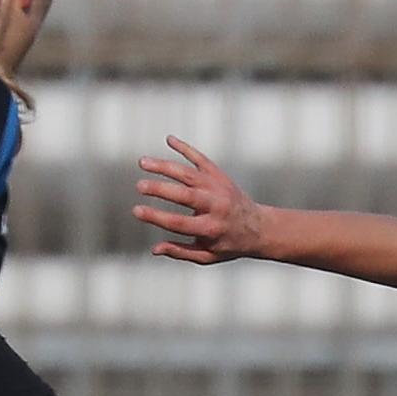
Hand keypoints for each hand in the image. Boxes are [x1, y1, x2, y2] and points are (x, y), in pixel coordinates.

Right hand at [133, 137, 264, 264]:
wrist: (259, 227)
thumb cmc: (229, 244)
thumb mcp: (207, 256)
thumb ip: (181, 252)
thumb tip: (155, 250)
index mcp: (210, 228)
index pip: (179, 222)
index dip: (156, 217)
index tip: (136, 211)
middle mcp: (215, 206)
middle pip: (184, 195)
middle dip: (161, 189)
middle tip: (139, 186)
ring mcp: (218, 188)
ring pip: (189, 174)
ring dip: (165, 166)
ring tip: (143, 162)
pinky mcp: (219, 176)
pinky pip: (201, 159)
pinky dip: (186, 148)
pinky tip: (169, 139)